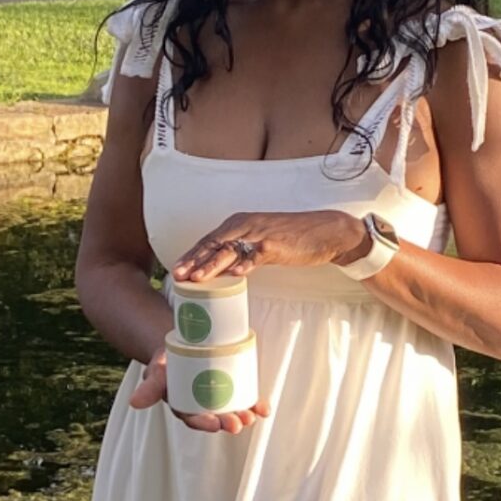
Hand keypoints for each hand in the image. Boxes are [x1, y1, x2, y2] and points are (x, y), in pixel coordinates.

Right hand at [128, 344, 271, 433]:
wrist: (182, 343)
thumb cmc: (167, 361)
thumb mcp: (156, 371)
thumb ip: (149, 387)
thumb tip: (134, 403)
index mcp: (185, 407)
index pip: (195, 419)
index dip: (205, 423)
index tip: (213, 423)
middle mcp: (204, 407)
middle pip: (217, 418)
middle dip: (228, 422)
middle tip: (238, 422)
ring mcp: (221, 399)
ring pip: (233, 411)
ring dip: (245, 416)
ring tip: (253, 415)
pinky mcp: (234, 388)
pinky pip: (246, 400)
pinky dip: (256, 405)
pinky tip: (264, 409)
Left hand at [171, 209, 368, 282]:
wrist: (323, 232)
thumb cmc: (292, 238)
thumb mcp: (260, 242)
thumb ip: (242, 251)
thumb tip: (224, 269)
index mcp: (239, 223)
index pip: (209, 239)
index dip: (192, 254)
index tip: (177, 269)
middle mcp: (245, 224)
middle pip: (213, 243)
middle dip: (193, 260)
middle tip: (177, 275)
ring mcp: (259, 234)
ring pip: (229, 249)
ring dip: (211, 264)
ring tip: (196, 278)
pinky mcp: (274, 245)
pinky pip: (255, 257)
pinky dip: (244, 265)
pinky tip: (233, 275)